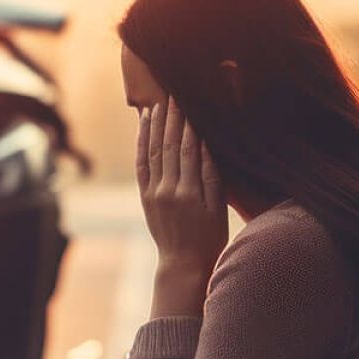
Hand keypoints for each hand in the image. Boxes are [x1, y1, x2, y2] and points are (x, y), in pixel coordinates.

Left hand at [136, 96, 227, 278]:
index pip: (188, 149)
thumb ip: (211, 177)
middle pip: (168, 146)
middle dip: (171, 118)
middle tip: (173, 94)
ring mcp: (154, 193)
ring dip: (154, 125)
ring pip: (152, 152)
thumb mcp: (218, 209)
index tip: (190, 102)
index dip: (188, 124)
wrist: (183, 264)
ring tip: (157, 103)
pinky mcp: (145, 197)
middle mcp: (168, 190)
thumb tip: (205, 145)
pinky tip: (143, 125)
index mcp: (190, 192)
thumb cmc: (209, 238)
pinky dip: (141, 143)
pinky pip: (141, 164)